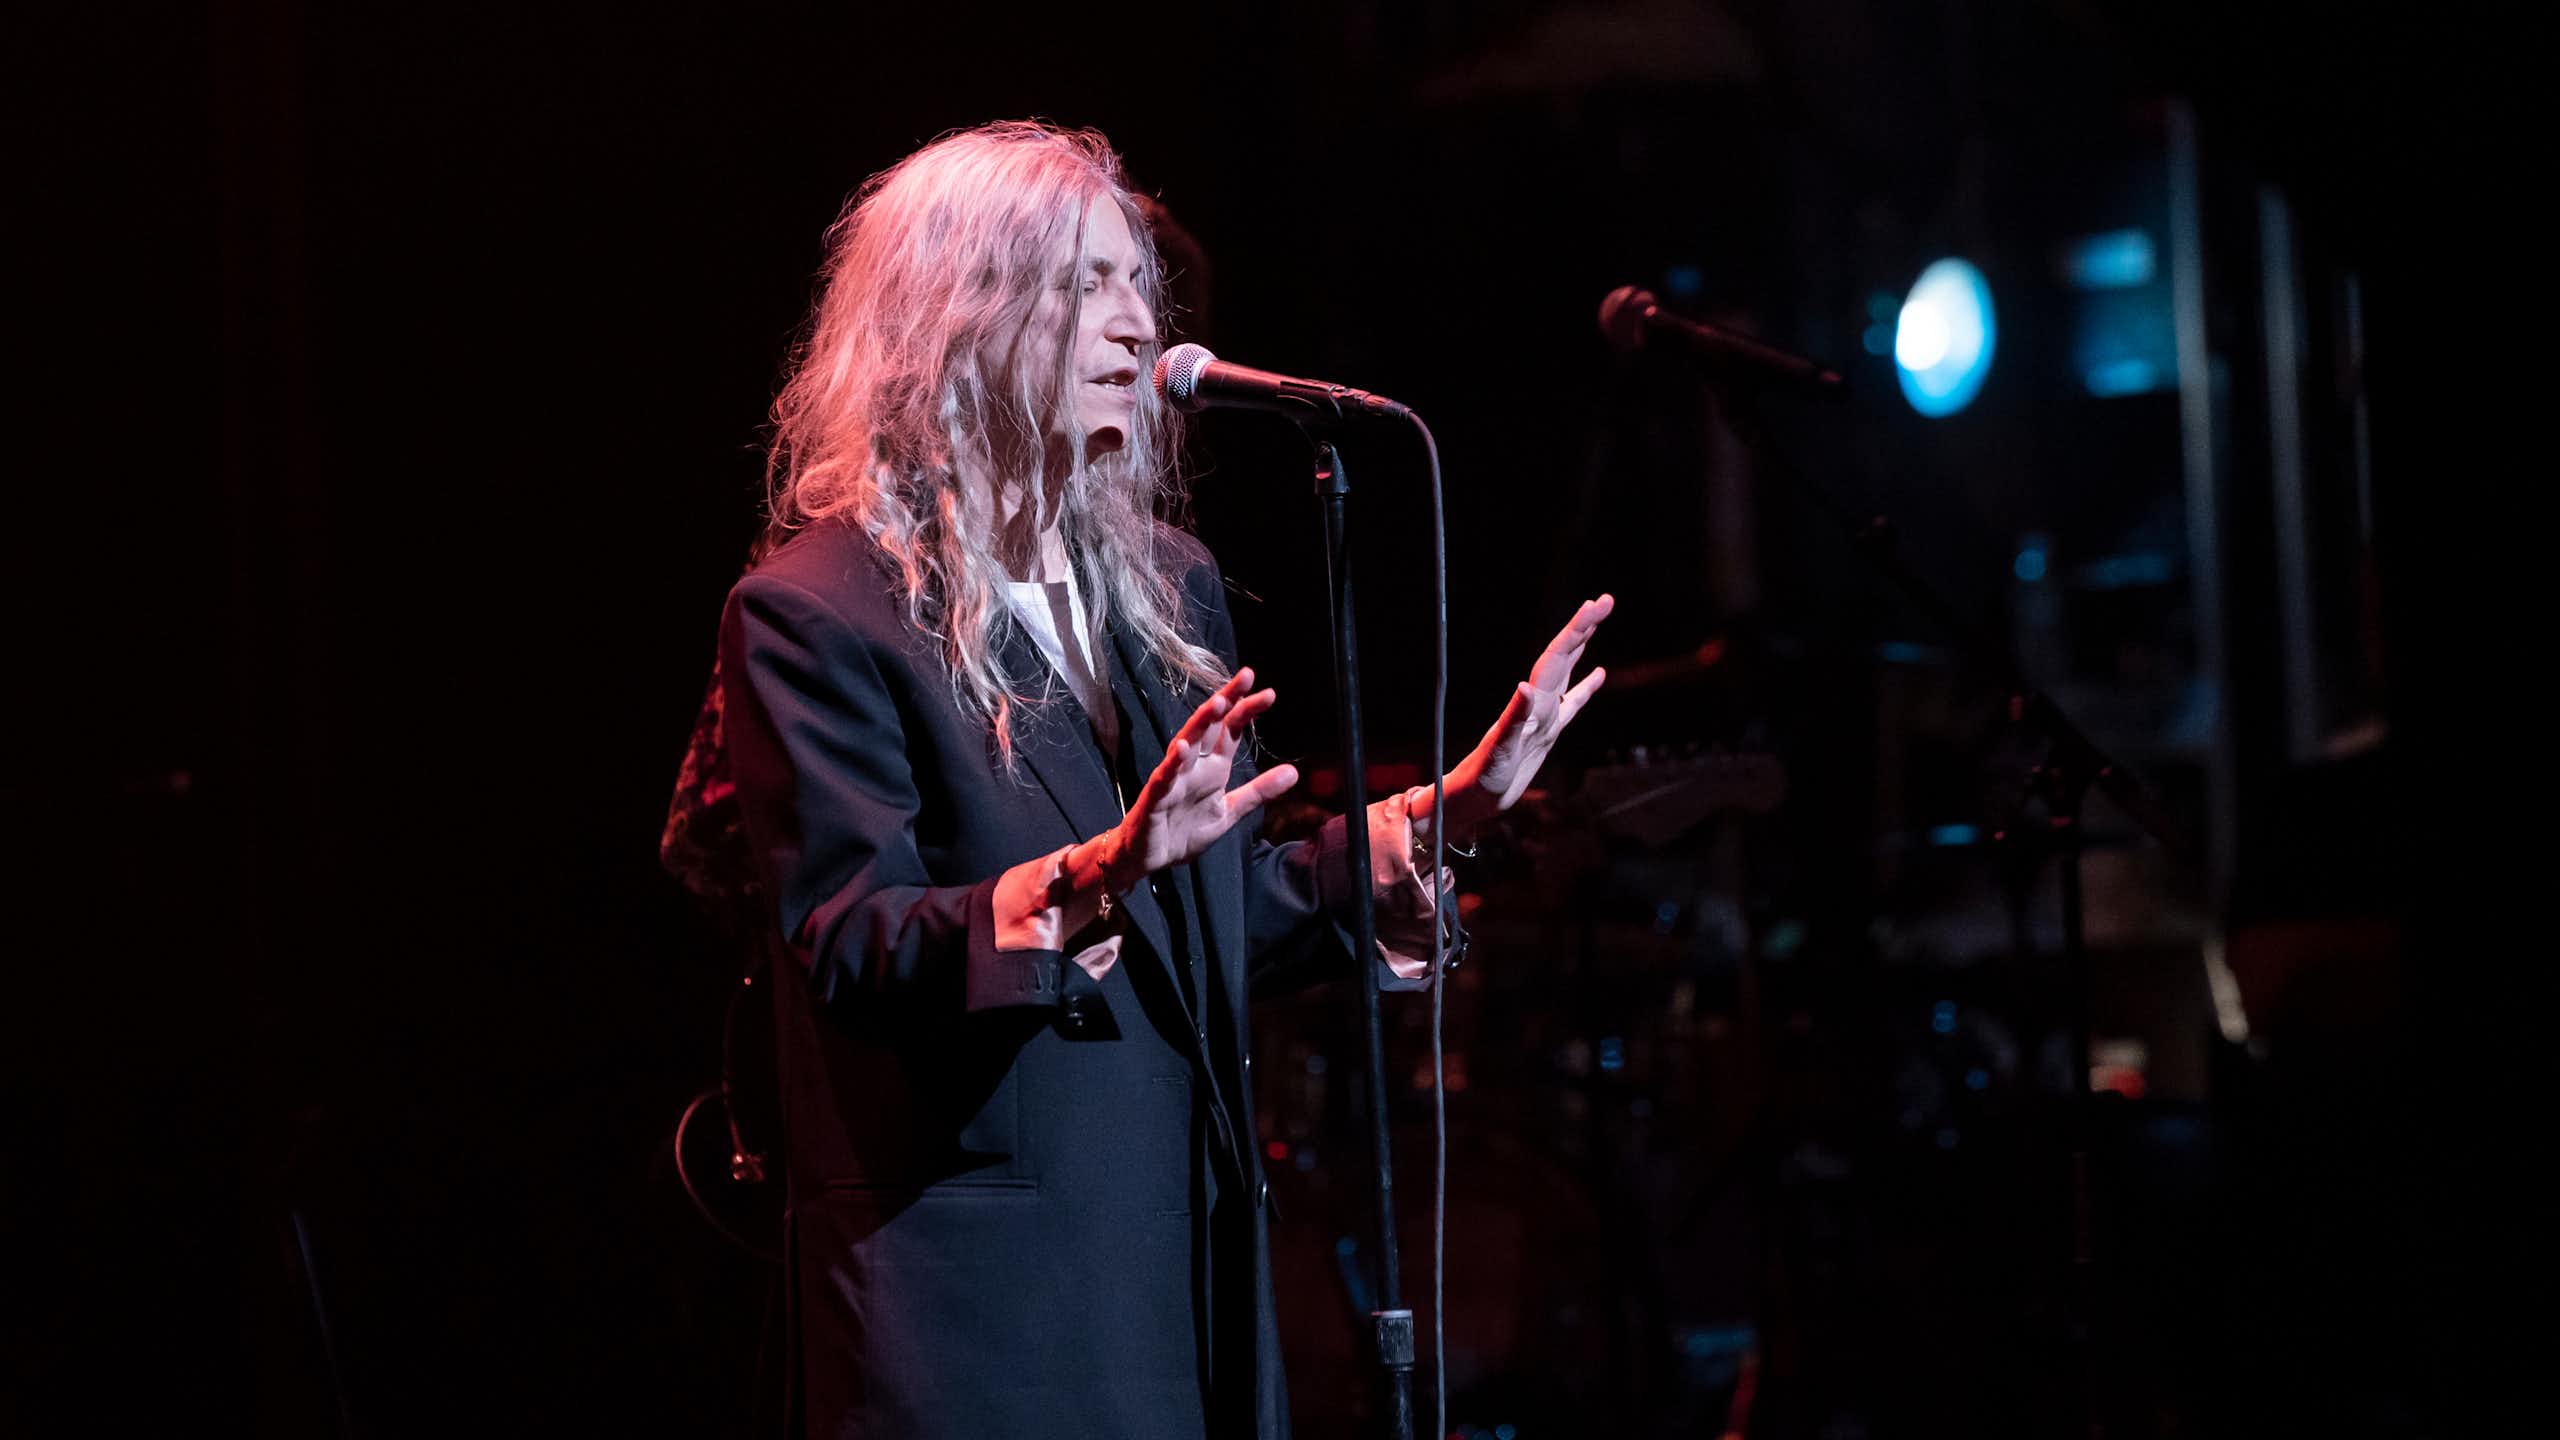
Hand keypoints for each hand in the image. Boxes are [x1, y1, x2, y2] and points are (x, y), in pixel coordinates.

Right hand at [1093, 667, 1299, 887]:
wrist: (1150, 859)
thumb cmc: (1185, 830)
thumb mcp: (1230, 811)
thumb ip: (1259, 791)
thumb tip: (1294, 771)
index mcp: (1212, 767)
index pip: (1231, 731)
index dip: (1247, 711)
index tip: (1268, 693)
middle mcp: (1193, 766)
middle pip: (1210, 726)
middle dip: (1226, 700)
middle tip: (1246, 677)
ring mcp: (1173, 778)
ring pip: (1186, 743)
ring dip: (1201, 723)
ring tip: (1219, 703)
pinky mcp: (1155, 798)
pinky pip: (1164, 777)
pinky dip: (1173, 763)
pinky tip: (1183, 748)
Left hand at [1437, 594, 1613, 831]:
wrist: (1473, 798)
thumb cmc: (1483, 777)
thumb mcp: (1499, 750)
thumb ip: (1513, 719)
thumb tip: (1525, 686)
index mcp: (1530, 703)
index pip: (1556, 657)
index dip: (1576, 630)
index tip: (1593, 605)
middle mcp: (1537, 703)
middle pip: (1564, 655)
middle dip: (1584, 627)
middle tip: (1606, 600)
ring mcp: (1543, 716)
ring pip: (1568, 671)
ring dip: (1582, 646)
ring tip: (1597, 620)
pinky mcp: (1547, 732)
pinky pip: (1572, 703)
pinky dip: (1586, 687)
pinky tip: (1599, 674)